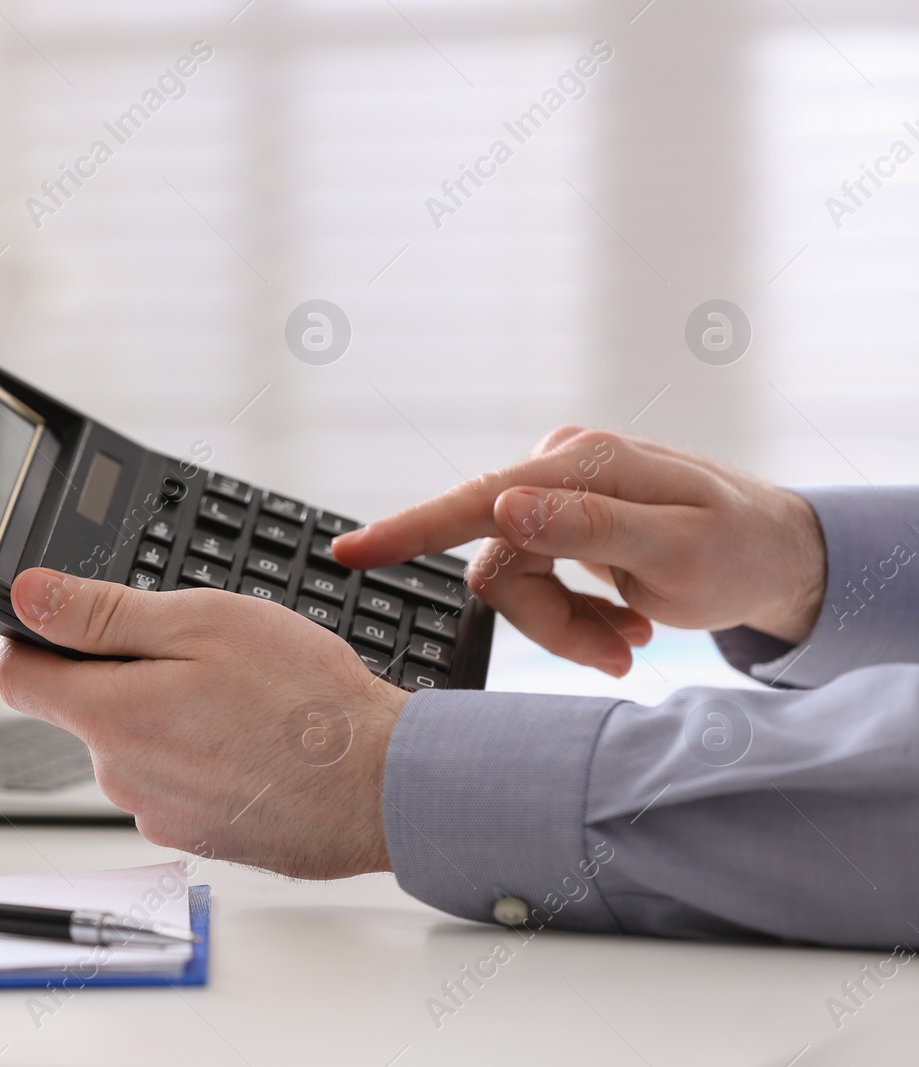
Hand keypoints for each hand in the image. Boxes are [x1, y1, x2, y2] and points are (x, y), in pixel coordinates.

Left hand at [0, 569, 406, 878]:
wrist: (383, 785)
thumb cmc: (305, 701)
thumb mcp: (203, 622)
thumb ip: (102, 613)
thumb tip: (27, 596)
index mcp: (111, 716)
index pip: (17, 676)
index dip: (33, 637)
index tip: (65, 620)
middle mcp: (121, 775)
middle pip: (85, 707)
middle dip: (124, 672)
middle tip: (201, 653)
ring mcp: (157, 812)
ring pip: (134, 742)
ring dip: (167, 714)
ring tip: (240, 698)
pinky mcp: (195, 833)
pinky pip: (174, 779)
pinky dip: (200, 755)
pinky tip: (251, 739)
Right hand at [331, 427, 827, 675]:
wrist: (780, 556)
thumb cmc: (741, 551)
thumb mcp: (678, 551)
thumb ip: (589, 528)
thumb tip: (503, 506)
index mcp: (583, 463)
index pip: (478, 499)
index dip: (409, 530)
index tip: (350, 551)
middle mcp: (561, 468)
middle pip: (499, 560)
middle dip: (551, 621)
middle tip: (619, 655)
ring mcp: (560, 493)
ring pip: (513, 579)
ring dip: (569, 625)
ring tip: (634, 640)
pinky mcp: (564, 520)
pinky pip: (535, 579)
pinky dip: (577, 615)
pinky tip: (630, 623)